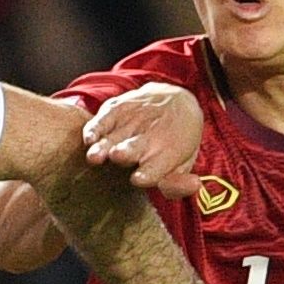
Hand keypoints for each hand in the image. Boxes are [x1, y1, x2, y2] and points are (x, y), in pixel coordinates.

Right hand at [81, 82, 204, 195]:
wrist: (175, 100)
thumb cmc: (173, 144)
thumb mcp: (183, 163)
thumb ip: (179, 182)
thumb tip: (195, 184)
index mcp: (167, 154)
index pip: (157, 166)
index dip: (148, 172)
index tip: (138, 178)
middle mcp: (149, 136)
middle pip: (135, 147)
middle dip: (127, 151)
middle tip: (117, 155)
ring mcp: (131, 121)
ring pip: (115, 135)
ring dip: (104, 145)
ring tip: (94, 156)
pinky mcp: (116, 109)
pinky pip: (103, 118)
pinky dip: (95, 127)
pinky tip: (88, 139)